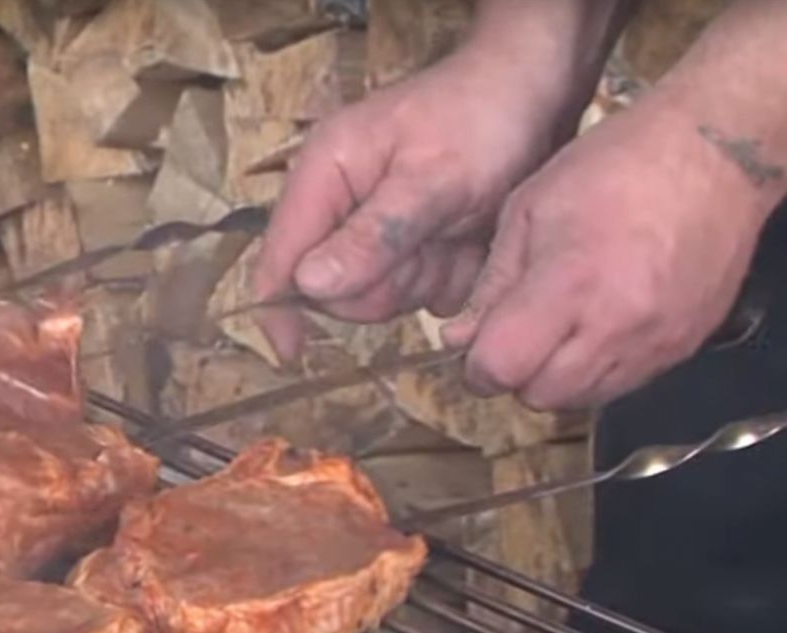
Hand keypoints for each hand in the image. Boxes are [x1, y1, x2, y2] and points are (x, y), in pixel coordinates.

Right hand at [248, 46, 585, 360]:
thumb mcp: (432, 181)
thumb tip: (309, 286)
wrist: (539, 91)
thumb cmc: (484, 118)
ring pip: (382, 293)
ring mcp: (374, 223)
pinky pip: (418, 288)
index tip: (293, 355)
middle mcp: (340, 202)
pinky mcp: (409, 239)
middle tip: (437, 249)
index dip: (280, 308)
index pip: (280, 255)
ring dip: (428, 278)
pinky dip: (450, 275)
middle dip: (390, 283)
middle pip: (335, 286)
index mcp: (324, 174)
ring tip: (464, 237)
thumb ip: (373, 236)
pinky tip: (473, 242)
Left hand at [441, 94, 771, 410]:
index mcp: (569, 284)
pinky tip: (595, 328)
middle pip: (540, 396)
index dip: (478, 365)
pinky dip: (597, 370)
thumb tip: (460, 339)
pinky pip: (624, 385)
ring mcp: (655, 340)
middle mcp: (616, 324)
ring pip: (582, 398)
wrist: (716, 154)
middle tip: (515, 335)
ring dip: (556, 377)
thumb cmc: (614, 166)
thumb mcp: (528, 210)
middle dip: (516, 374)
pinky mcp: (682, 345)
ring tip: (558, 328)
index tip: (476, 347)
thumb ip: (492, 284)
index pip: (503, 367)